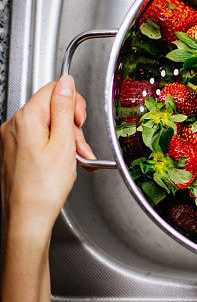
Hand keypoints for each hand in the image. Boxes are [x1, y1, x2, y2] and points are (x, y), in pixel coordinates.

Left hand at [1, 76, 94, 236]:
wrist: (27, 217)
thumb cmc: (43, 187)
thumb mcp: (64, 142)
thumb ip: (65, 108)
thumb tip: (66, 83)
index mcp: (26, 118)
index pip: (54, 89)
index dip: (74, 103)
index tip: (80, 122)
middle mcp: (13, 125)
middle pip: (52, 109)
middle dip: (72, 126)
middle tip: (81, 147)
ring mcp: (11, 139)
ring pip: (47, 126)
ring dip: (67, 140)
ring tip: (76, 160)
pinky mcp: (13, 151)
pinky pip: (39, 140)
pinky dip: (55, 148)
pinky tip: (64, 163)